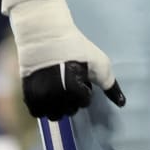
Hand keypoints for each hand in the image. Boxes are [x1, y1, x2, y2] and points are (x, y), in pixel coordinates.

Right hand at [0, 0, 125, 120]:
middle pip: (68, 112)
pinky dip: (43, 107)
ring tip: (58, 88)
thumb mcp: (100, 63)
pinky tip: (48, 93)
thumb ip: (110, 85)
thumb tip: (122, 102)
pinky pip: (37, 113)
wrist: (45, 34)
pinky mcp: (27, 94)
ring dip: (58, 106)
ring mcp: (39, 96)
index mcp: (72, 88)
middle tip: (69, 81)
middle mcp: (54, 95)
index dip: (85, 90)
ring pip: (52, 116)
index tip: (81, 76)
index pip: (84, 103)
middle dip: (72, 100)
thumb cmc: (76, 47)